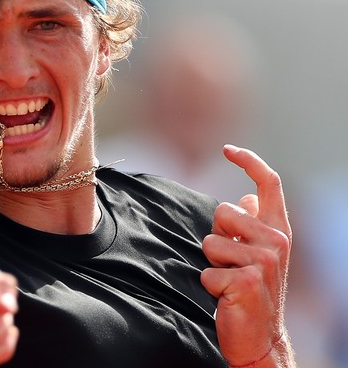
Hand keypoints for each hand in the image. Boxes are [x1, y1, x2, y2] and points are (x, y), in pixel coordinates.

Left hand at [201, 145, 291, 365]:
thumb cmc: (254, 289)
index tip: (228, 149)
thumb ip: (254, 224)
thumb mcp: (259, 252)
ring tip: (229, 279)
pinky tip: (226, 296)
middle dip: (217, 236)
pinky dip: (209, 285)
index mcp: (278, 229)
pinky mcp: (247, 282)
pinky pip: (206, 272)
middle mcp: (277, 241)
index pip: (269, 184)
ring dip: (211, 262)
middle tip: (231, 262)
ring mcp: (264, 261)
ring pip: (210, 242)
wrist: (261, 336)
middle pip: (223, 212)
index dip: (249, 161)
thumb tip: (247, 197)